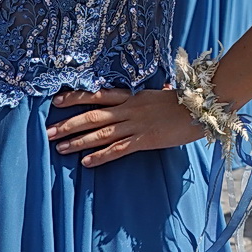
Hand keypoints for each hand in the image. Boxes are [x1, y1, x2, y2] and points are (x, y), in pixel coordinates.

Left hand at [46, 87, 203, 167]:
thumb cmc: (187, 101)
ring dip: (78, 141)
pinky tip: (86, 163)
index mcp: (132, 96)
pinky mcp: (145, 140)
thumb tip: (161, 88)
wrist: (203, 107)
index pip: (97, 95)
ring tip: (59, 148)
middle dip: (68, 124)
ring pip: (100, 133)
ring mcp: (136, 125)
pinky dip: (101, 156)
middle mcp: (129, 109)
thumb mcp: (165, 94)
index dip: (75, 98)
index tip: (56, 101)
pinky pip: (118, 149)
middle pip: (92, 116)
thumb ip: (155, 94)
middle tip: (48, 132)